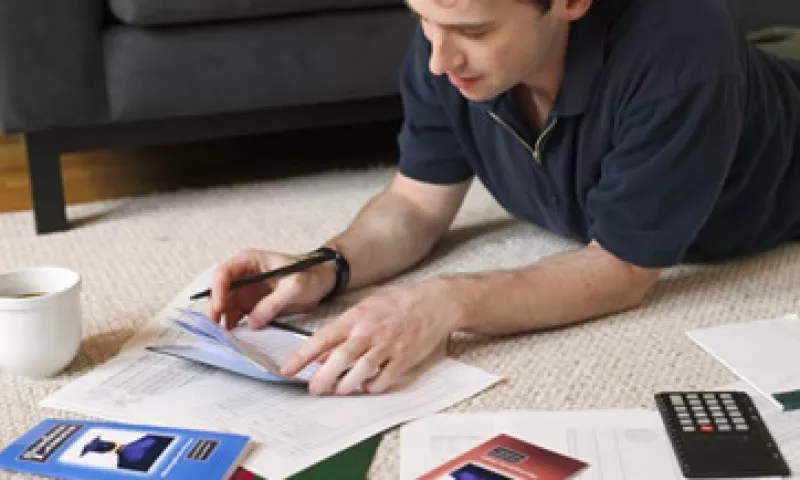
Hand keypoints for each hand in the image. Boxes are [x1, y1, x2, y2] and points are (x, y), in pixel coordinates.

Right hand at [208, 249, 335, 328]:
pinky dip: (233, 328)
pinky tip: (233, 339)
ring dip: (221, 322)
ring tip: (222, 339)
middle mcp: (243, 276)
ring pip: (225, 308)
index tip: (221, 307)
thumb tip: (252, 322)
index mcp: (250, 262)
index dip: (218, 290)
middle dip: (214, 309)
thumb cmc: (310, 274)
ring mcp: (245, 292)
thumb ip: (273, 304)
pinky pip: (237, 317)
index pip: (224, 273)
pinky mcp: (251, 306)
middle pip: (220, 292)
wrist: (322, 279)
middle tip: (213, 328)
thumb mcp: (294, 287)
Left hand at [280, 278, 466, 395]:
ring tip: (338, 391)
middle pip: (339, 360)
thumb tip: (323, 355)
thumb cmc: (397, 305)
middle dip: (322, 379)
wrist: (434, 303)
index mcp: (355, 317)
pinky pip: (383, 380)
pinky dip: (371, 387)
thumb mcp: (365, 309)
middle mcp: (369, 332)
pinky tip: (366, 386)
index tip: (287, 369)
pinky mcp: (403, 359)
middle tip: (313, 389)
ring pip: (360, 373)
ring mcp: (387, 346)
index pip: (322, 339)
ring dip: (345, 387)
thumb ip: (343, 331)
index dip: (302, 356)